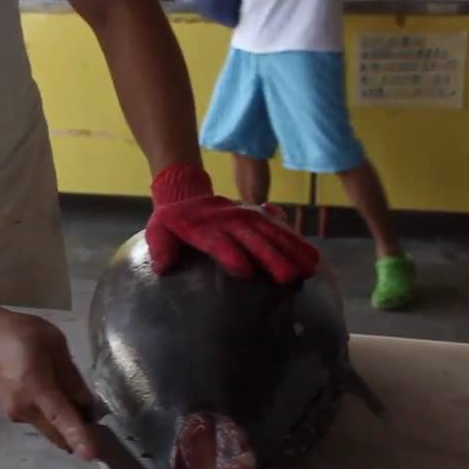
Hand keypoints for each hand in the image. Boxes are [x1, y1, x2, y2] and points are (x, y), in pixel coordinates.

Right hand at [0, 308, 96, 460]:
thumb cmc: (18, 333)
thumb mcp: (53, 343)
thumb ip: (70, 375)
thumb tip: (86, 403)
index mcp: (35, 388)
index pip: (61, 418)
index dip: (78, 436)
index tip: (91, 455)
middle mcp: (24, 409)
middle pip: (57, 433)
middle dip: (78, 432)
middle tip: (95, 417)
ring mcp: (15, 415)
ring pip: (50, 429)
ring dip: (64, 423)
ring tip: (72, 396)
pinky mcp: (12, 415)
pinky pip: (40, 421)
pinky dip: (52, 417)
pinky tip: (52, 393)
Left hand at [145, 164, 319, 282]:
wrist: (185, 191)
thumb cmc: (171, 220)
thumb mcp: (157, 230)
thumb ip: (160, 247)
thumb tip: (163, 267)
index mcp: (202, 228)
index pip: (218, 242)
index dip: (230, 254)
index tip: (245, 271)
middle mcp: (228, 222)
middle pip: (252, 239)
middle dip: (272, 257)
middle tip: (290, 277)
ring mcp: (245, 217)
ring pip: (272, 233)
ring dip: (292, 249)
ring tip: (310, 268)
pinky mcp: (256, 215)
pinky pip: (278, 226)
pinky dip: (295, 240)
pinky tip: (311, 255)